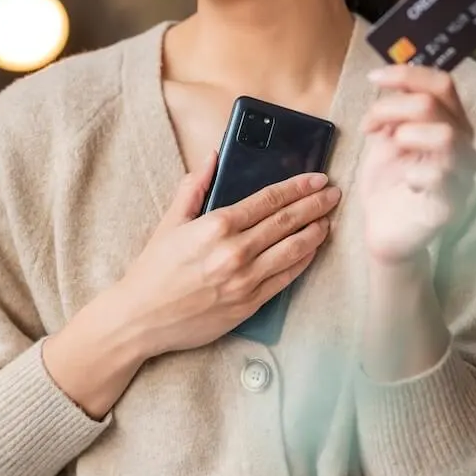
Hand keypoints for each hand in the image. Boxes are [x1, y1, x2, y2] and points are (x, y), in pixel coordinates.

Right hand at [117, 151, 340, 356]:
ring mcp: (245, 280)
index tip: (317, 179)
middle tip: (334, 194)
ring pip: (294, 250)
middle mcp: (235, 252)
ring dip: (316, 231)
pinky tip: (312, 249)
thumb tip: (214, 156)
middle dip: (316, 205)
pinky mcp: (249, 304)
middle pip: (287, 222)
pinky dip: (304, 260)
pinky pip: (286, 278)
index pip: (269, 199)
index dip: (298, 187)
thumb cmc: (153, 270)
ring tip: (328, 219)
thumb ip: (194, 186)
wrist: (140, 319)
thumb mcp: (170, 222)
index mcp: (216, 226)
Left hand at [357, 66, 475, 264]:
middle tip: (369, 126)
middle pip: (434, 104)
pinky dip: (416, 172)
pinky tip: (405, 179)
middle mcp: (463, 145)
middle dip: (391, 107)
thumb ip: (395, 110)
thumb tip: (391, 81)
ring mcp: (462, 175)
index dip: (407, 74)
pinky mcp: (452, 205)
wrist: (383, 230)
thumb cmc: (389, 181)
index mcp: (451, 124)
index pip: (442, 84)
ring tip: (391, 147)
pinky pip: (441, 178)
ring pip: (445, 135)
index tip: (373, 78)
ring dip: (407, 133)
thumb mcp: (387, 137)